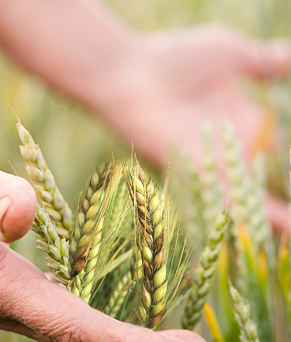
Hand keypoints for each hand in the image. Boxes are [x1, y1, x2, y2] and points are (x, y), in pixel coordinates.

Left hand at [81, 25, 290, 230]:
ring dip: (277, 214)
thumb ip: (264, 61)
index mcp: (238, 118)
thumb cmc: (171, 59)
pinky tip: (287, 226)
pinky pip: (233, 202)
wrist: (127, 75)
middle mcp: (228, 146)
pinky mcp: (199, 176)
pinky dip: (259, 217)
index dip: (282, 152)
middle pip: (264, 173)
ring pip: (255, 195)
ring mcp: (214, 162)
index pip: (273, 141)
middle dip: (280, 185)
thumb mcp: (229, 55)